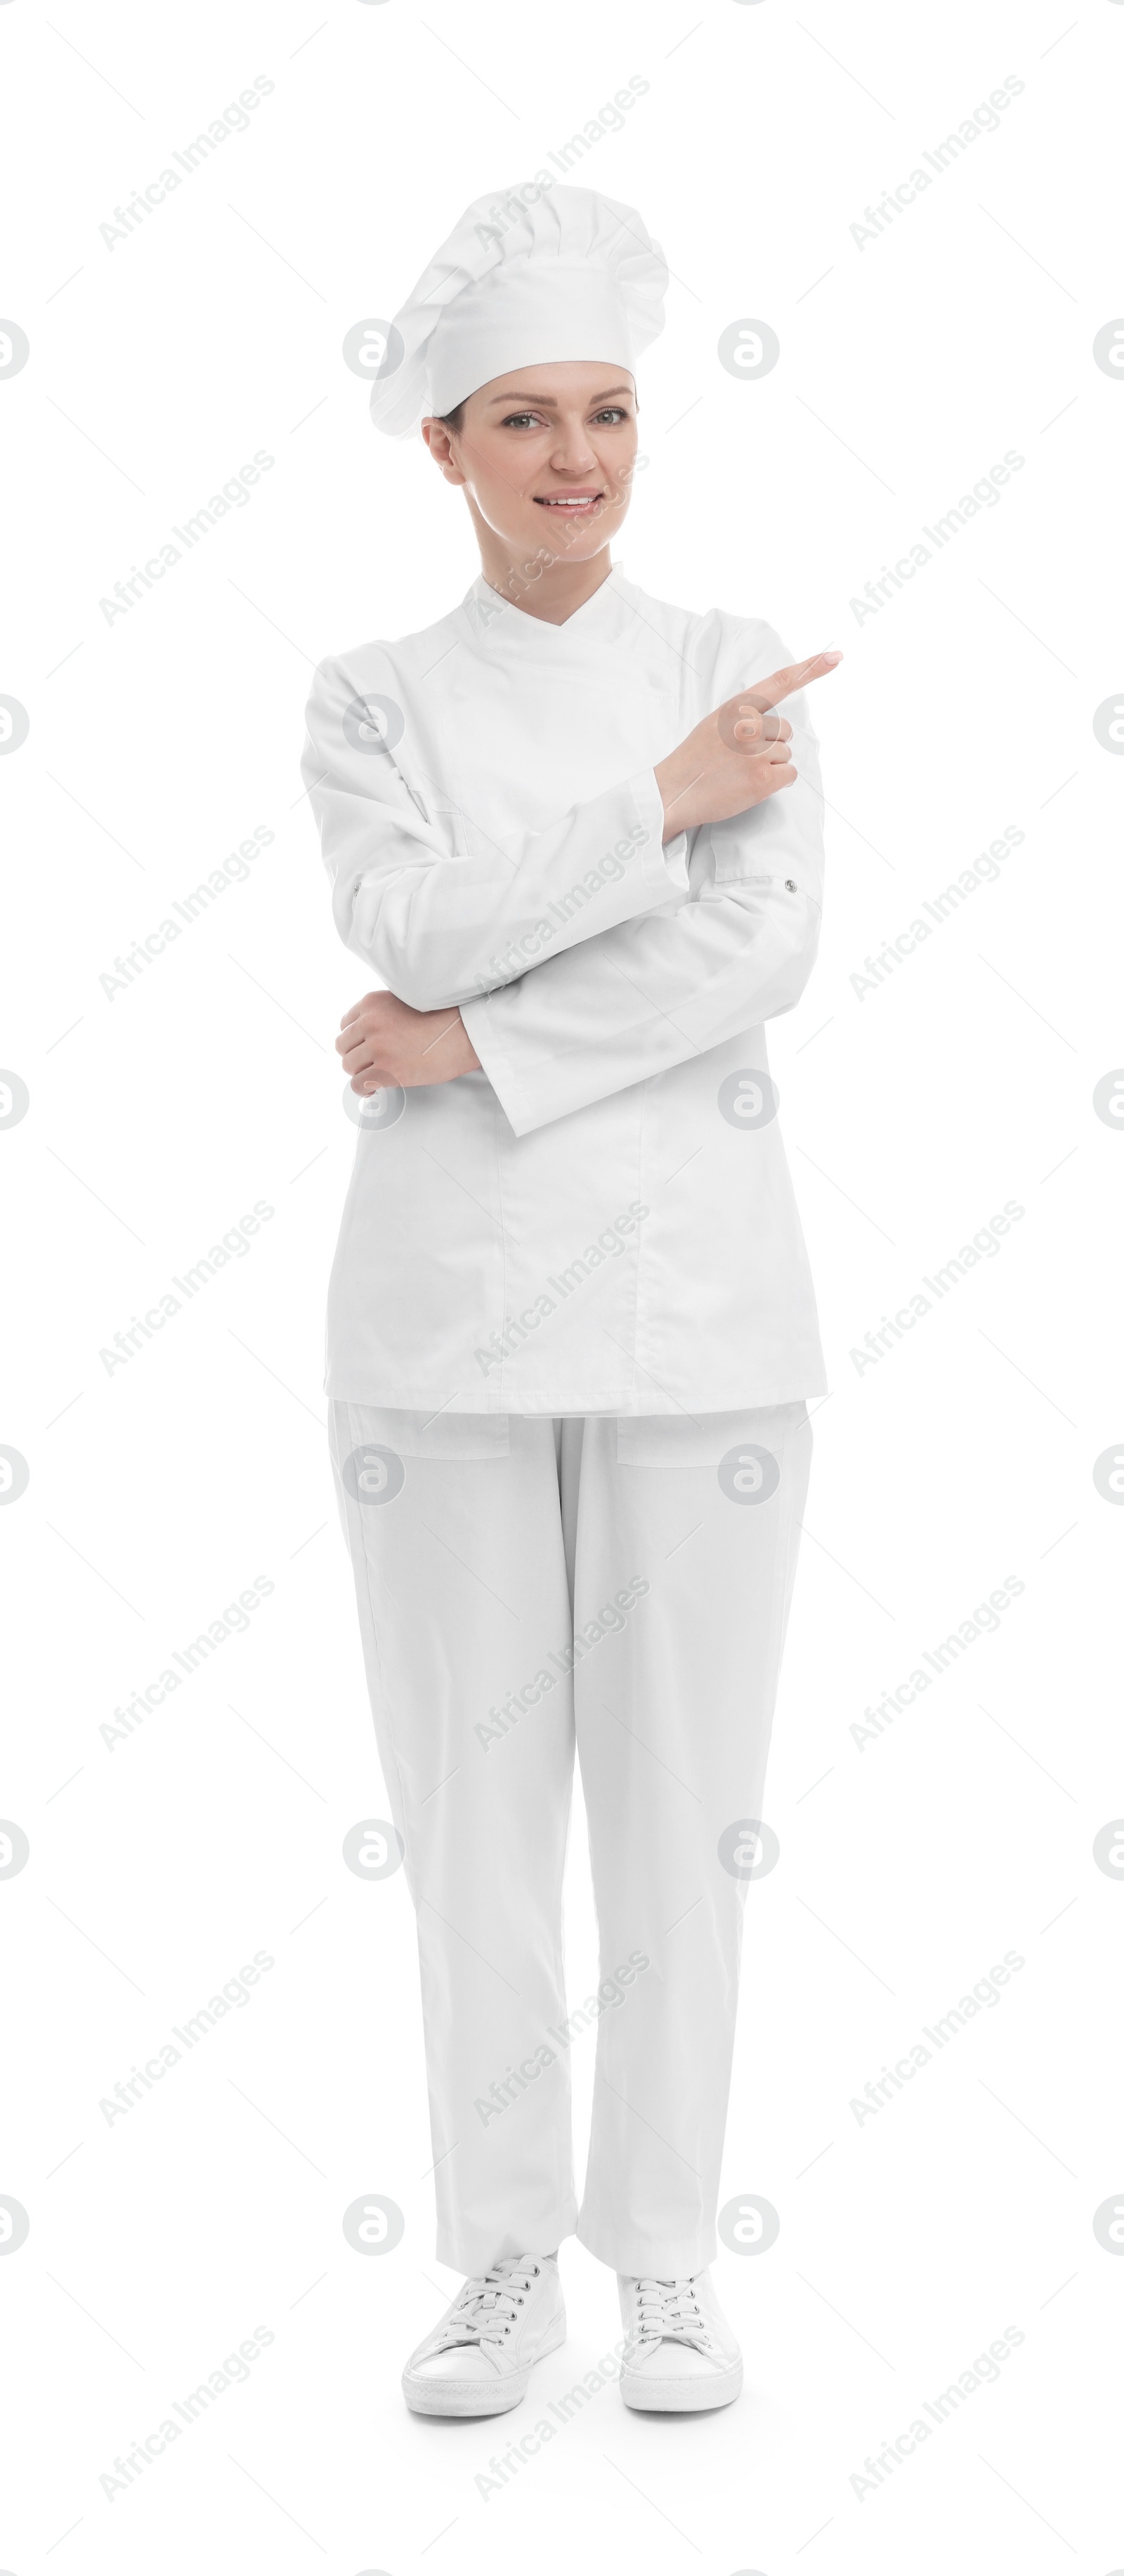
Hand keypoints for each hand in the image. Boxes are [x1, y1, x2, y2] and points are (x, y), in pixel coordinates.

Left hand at [336, 990, 480, 1091]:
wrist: (466, 1032)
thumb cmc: (443, 1018)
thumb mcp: (405, 1002)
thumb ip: (382, 1013)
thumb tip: (366, 1036)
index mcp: (371, 1003)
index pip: (345, 1024)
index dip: (356, 1039)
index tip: (368, 1047)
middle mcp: (370, 1022)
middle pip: (343, 1046)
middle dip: (356, 1056)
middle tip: (373, 1063)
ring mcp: (378, 1047)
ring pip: (348, 1066)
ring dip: (361, 1073)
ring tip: (378, 1075)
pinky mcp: (387, 1070)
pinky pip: (358, 1085)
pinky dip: (365, 1090)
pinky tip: (377, 1088)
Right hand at [654, 649, 840, 841]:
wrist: (672, 794)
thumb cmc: (694, 762)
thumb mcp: (714, 724)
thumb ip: (743, 717)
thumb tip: (776, 724)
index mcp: (736, 707)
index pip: (780, 682)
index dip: (811, 668)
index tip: (835, 657)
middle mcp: (747, 724)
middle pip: (786, 731)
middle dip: (771, 746)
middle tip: (741, 760)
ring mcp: (755, 752)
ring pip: (786, 755)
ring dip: (770, 767)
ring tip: (740, 774)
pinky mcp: (762, 778)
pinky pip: (789, 775)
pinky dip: (776, 783)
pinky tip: (750, 786)